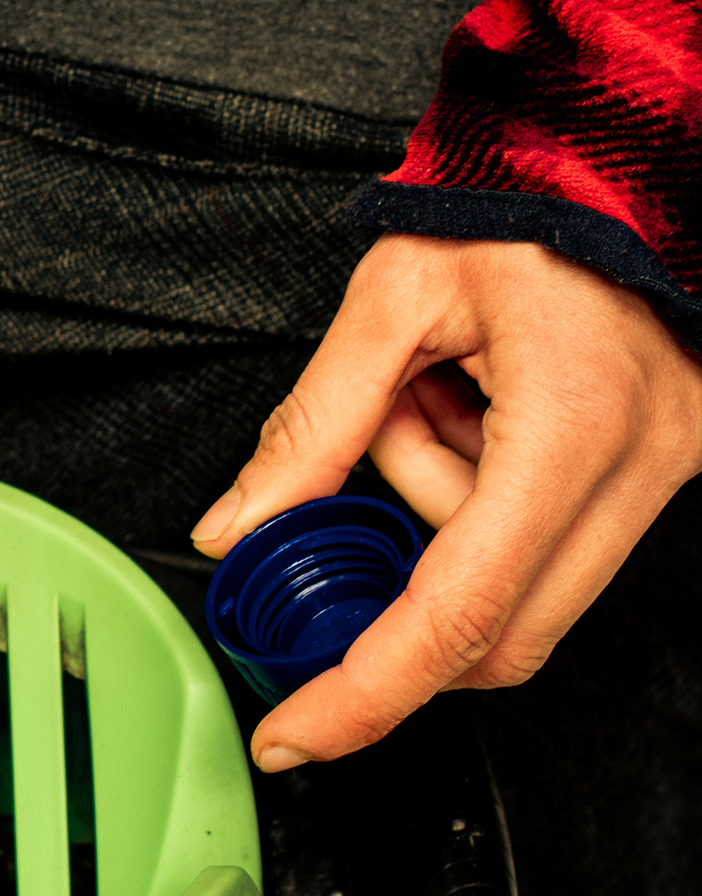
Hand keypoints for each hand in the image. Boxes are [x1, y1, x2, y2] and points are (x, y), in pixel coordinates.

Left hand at [191, 234, 701, 770]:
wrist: (619, 163)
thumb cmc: (520, 205)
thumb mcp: (390, 296)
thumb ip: (309, 424)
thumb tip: (235, 527)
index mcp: (572, 427)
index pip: (457, 612)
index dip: (366, 693)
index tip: (295, 733)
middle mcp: (637, 471)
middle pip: (498, 633)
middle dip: (398, 602)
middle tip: (337, 518)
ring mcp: (661, 479)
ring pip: (517, 589)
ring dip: (434, 520)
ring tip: (422, 402)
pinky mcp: (654, 475)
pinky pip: (545, 543)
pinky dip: (476, 499)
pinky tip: (469, 412)